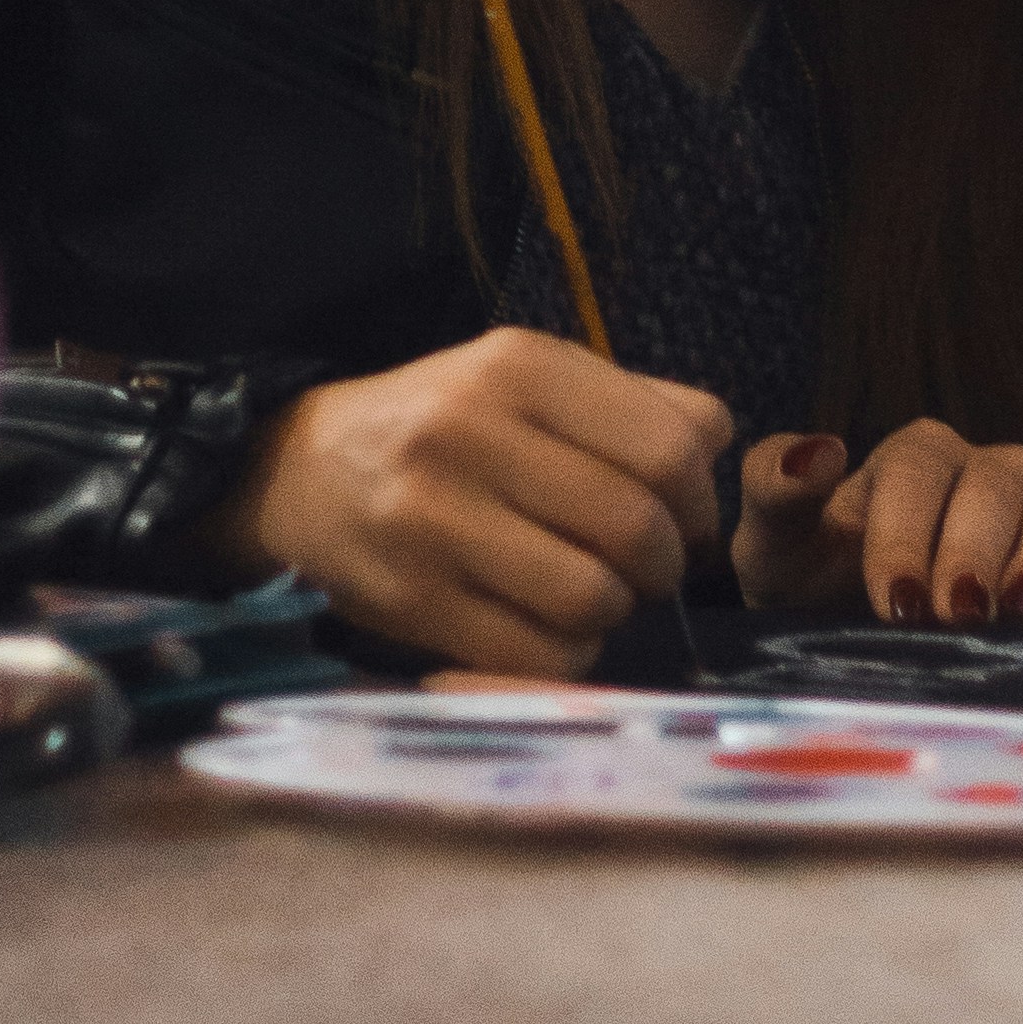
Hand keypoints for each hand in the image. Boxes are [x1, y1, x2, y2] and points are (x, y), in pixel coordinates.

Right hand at [204, 328, 731, 675]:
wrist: (301, 471)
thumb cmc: (444, 426)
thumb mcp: (530, 380)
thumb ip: (635, 403)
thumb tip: (721, 445)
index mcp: (518, 366)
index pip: (670, 448)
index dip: (699, 502)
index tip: (682, 522)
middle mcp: (470, 432)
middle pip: (636, 529)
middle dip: (660, 568)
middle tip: (641, 572)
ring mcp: (433, 520)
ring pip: (592, 599)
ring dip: (612, 613)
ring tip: (589, 596)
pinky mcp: (410, 600)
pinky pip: (535, 657)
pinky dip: (563, 657)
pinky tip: (545, 631)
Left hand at [730, 418, 1022, 624]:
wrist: (853, 636)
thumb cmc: (813, 583)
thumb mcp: (775, 545)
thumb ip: (778, 491)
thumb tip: (821, 451)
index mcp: (914, 456)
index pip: (920, 467)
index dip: (908, 531)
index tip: (893, 603)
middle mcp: (986, 471)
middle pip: (999, 481)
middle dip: (975, 550)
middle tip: (954, 618)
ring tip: (1017, 618)